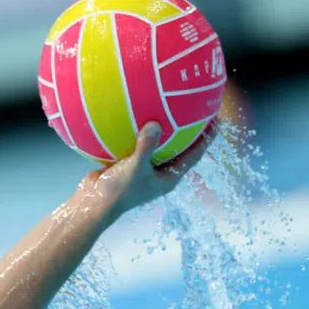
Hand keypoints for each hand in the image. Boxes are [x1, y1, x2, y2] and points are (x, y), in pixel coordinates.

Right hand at [78, 120, 215, 218]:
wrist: (92, 203)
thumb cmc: (117, 191)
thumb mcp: (134, 168)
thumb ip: (146, 146)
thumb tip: (155, 124)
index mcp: (167, 178)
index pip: (193, 155)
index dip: (206, 138)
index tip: (216, 119)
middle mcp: (158, 173)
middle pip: (179, 148)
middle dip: (188, 130)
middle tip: (197, 107)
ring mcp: (143, 169)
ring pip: (157, 145)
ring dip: (163, 128)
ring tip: (167, 104)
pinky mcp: (127, 163)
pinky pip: (136, 143)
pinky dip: (137, 130)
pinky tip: (136, 111)